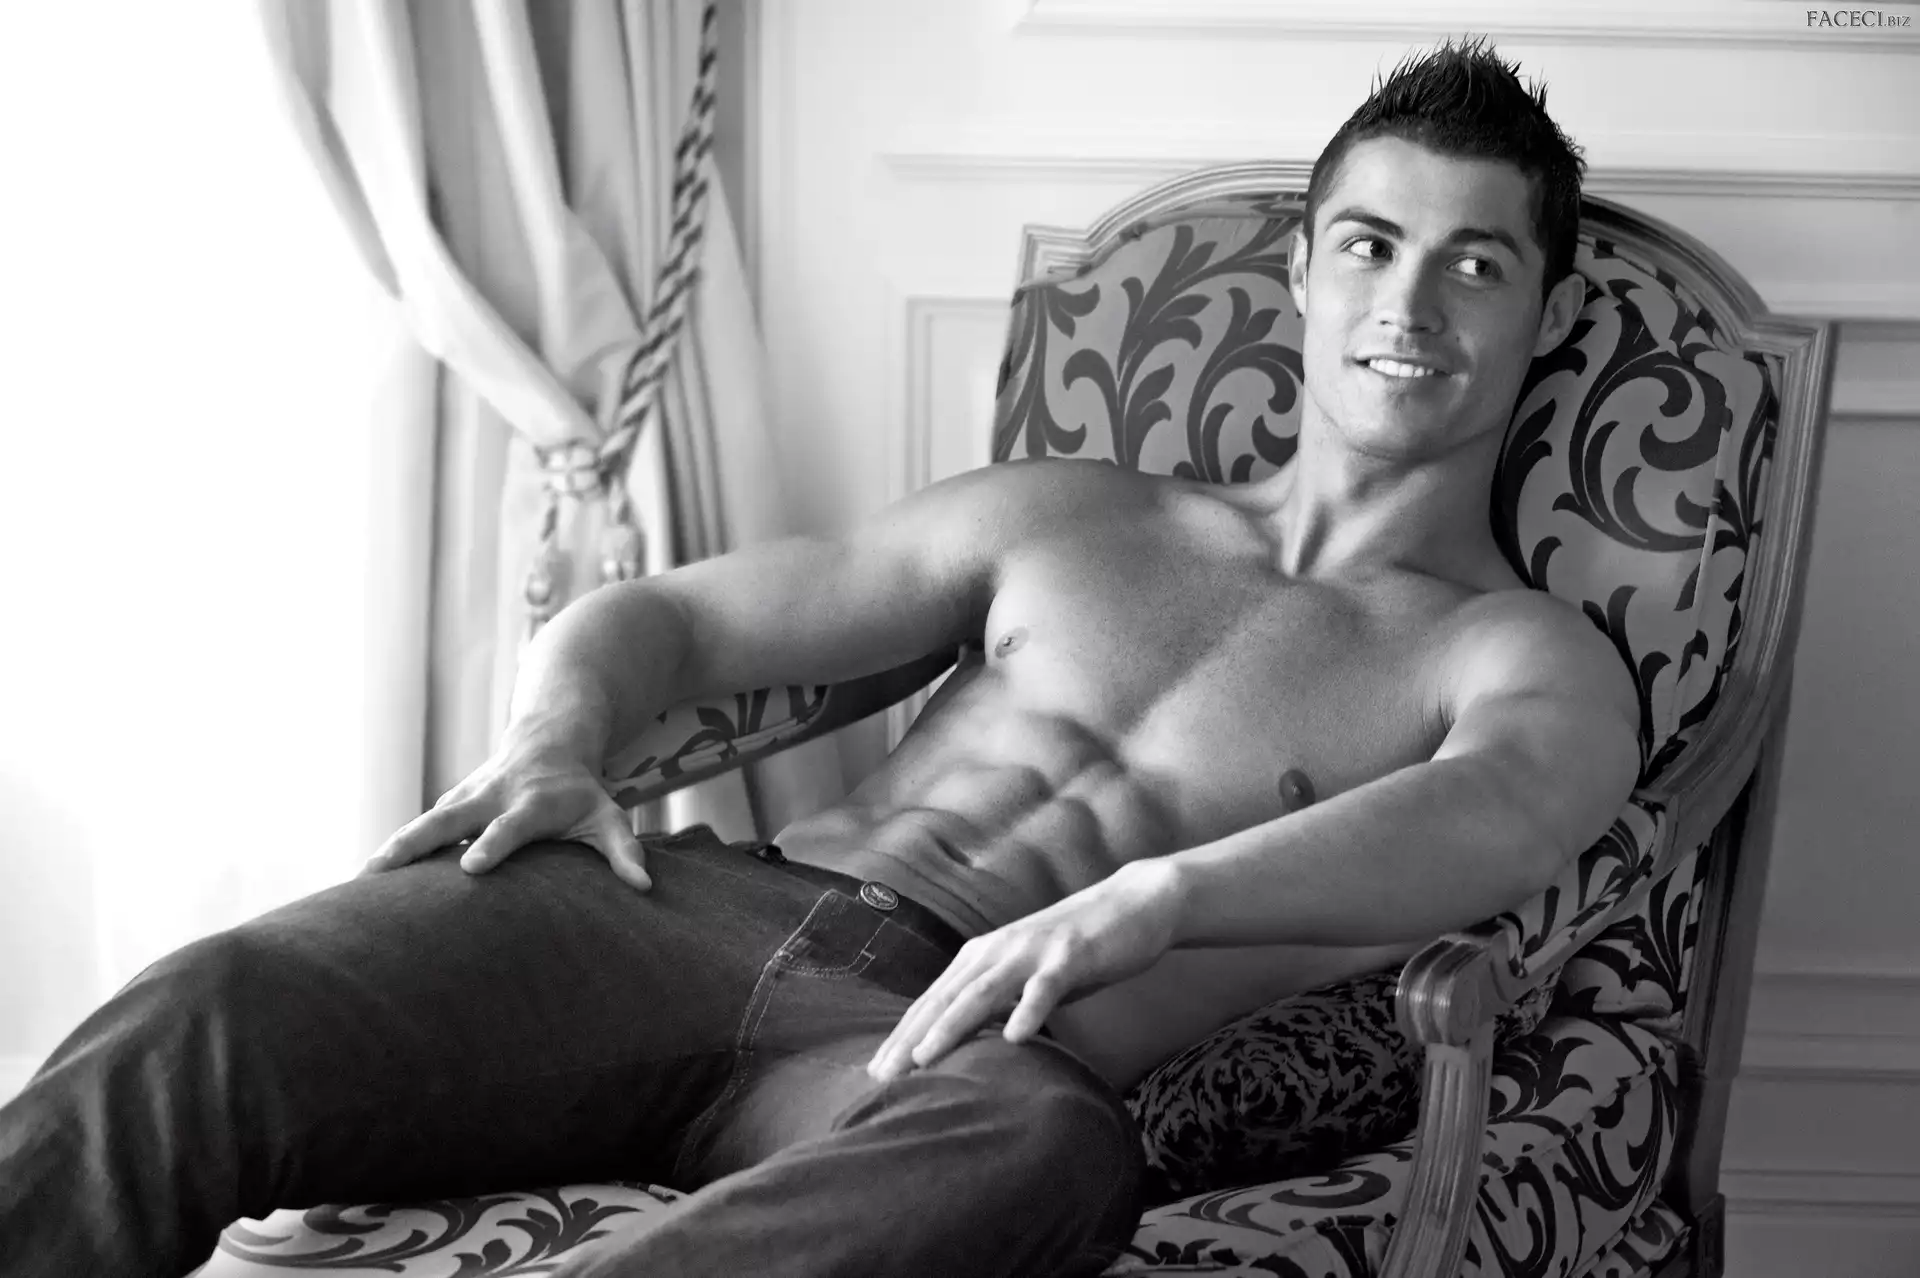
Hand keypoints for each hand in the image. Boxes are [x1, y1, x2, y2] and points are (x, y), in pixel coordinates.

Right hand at [363, 728, 649, 890]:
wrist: (551, 740)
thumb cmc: (582, 792)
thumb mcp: (608, 815)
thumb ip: (624, 850)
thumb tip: (644, 887)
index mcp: (533, 803)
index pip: (510, 827)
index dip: (492, 845)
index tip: (470, 868)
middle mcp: (492, 797)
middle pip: (447, 819)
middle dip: (416, 844)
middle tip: (380, 871)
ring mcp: (466, 798)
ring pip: (423, 822)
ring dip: (392, 848)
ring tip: (357, 881)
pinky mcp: (450, 804)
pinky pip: (418, 829)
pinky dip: (392, 851)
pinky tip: (362, 884)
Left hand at [867, 860, 1183, 1080]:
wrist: (1133, 904)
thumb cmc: (1077, 949)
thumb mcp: (1028, 977)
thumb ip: (999, 1004)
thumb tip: (970, 1046)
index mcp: (982, 957)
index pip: (933, 1002)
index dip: (902, 1036)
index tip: (874, 1074)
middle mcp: (997, 950)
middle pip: (945, 998)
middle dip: (910, 1038)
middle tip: (881, 1077)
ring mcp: (1032, 951)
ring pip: (984, 992)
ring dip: (952, 1025)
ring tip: (925, 1059)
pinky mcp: (1071, 955)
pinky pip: (1046, 987)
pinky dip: (1029, 1011)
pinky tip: (1016, 1038)